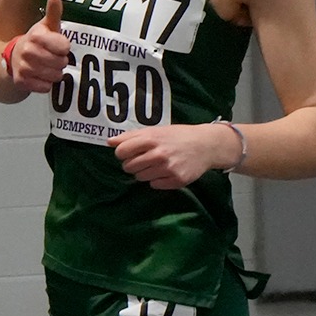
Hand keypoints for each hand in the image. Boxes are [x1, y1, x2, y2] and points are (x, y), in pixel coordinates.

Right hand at [8, 0, 70, 92]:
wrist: (13, 58)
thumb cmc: (35, 41)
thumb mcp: (45, 26)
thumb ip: (53, 12)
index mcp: (35, 36)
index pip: (64, 47)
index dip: (64, 48)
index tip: (59, 46)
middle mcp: (28, 51)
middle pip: (61, 63)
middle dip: (60, 62)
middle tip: (53, 58)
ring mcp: (24, 67)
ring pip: (54, 76)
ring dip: (54, 74)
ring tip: (48, 67)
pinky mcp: (22, 81)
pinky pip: (45, 87)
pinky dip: (46, 84)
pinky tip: (41, 76)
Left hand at [107, 122, 238, 189]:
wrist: (205, 145)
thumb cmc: (177, 136)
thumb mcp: (155, 130)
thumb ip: (131, 136)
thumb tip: (109, 142)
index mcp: (151, 139)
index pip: (122, 151)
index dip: (122, 153)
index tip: (129, 152)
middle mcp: (158, 154)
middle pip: (128, 167)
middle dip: (133, 164)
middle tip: (144, 159)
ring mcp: (167, 168)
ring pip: (140, 177)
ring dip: (144, 172)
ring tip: (157, 164)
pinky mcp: (176, 180)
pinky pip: (154, 185)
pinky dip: (157, 180)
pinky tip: (166, 171)